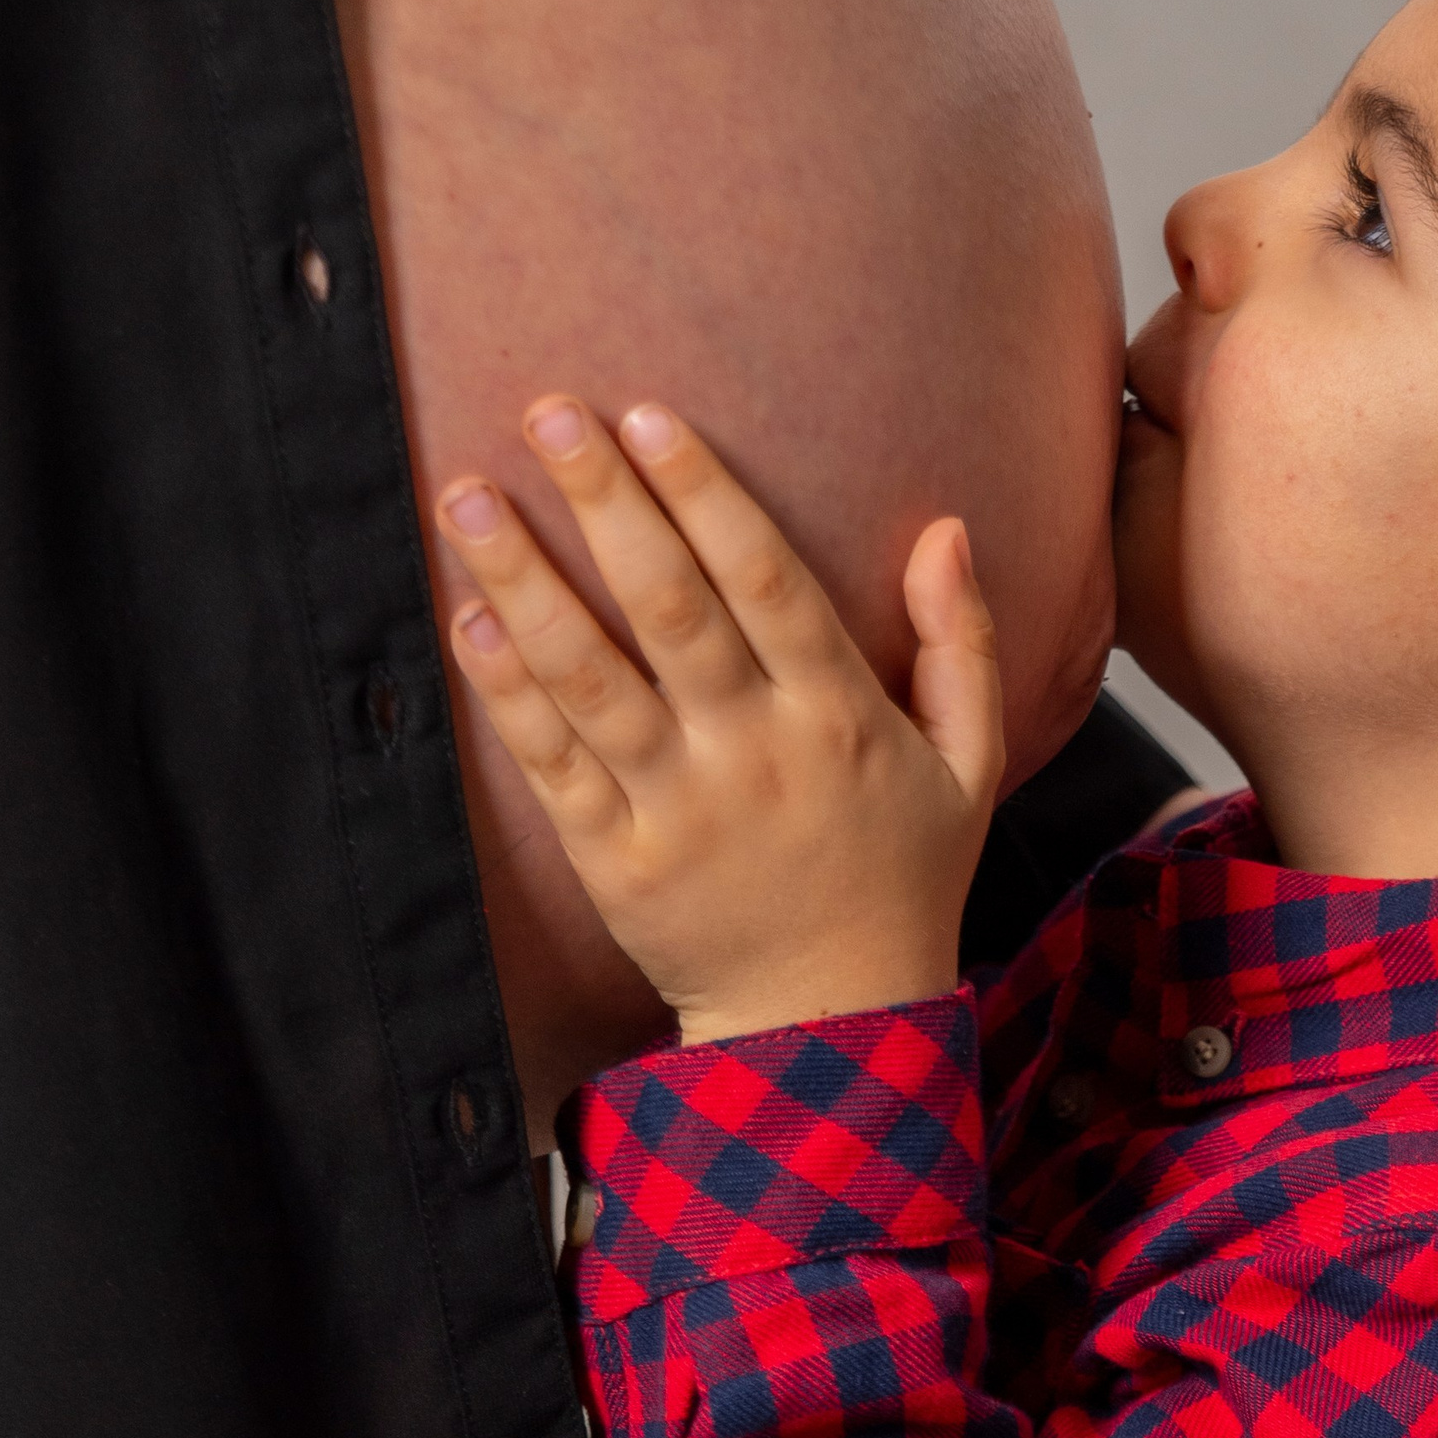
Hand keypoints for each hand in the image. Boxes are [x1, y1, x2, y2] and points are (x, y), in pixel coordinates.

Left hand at [437, 397, 1003, 1043]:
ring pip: (592, 678)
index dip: (706, 494)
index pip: (768, 581)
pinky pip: (552, 764)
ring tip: (467, 497)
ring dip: (526, 581)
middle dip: (605, 504)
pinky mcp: (617, 861)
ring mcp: (680, 810)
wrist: (832, 1024)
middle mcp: (756, 755)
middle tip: (549, 414)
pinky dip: (507, 691)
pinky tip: (469, 618)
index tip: (650, 417)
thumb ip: (963, 644)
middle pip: (670, 608)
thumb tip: (949, 530)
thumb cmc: (901, 879)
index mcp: (841, 719)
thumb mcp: (971, 764)